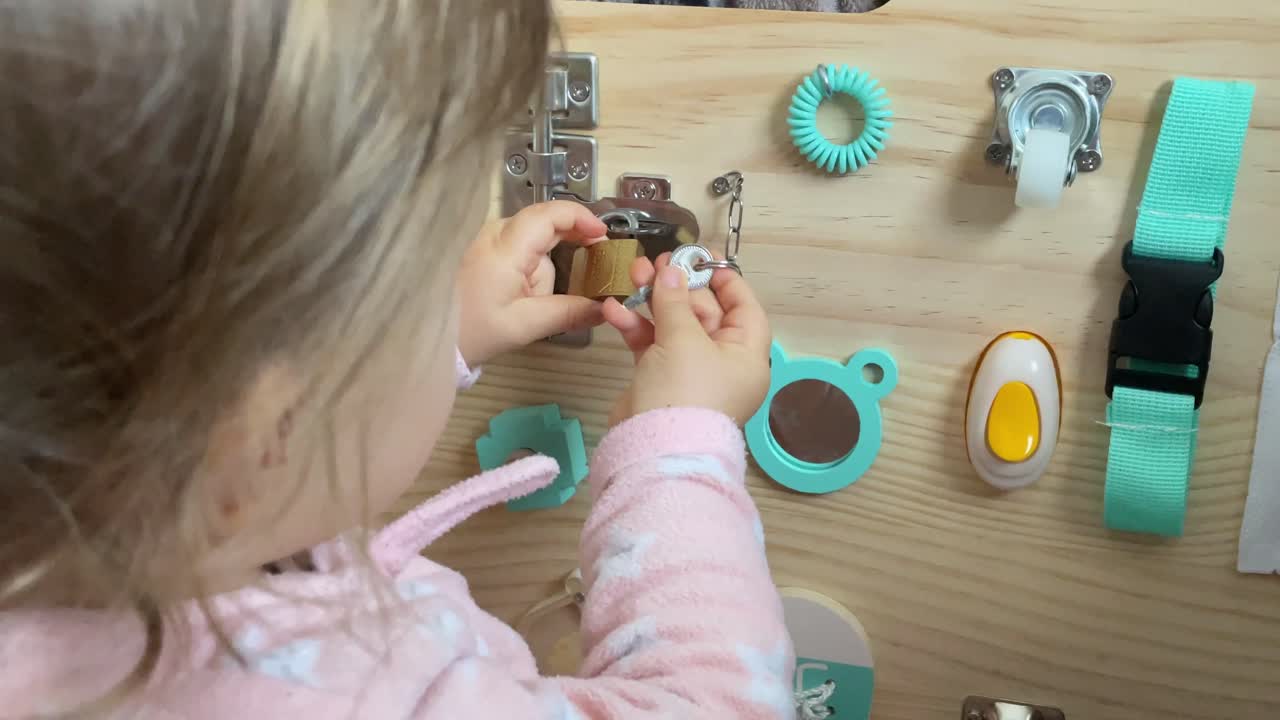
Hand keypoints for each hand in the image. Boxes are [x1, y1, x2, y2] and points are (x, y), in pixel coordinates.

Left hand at [458, 201, 607, 365]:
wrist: (432, 337)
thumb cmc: (475, 330)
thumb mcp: (525, 326)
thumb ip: (568, 313)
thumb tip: (604, 309)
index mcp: (505, 248)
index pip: (549, 214)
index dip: (580, 218)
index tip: (603, 235)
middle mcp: (495, 234)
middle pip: (546, 222)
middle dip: (570, 241)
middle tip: (595, 262)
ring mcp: (488, 239)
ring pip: (535, 238)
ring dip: (548, 260)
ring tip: (538, 298)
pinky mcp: (486, 249)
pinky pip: (522, 247)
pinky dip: (535, 262)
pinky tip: (529, 292)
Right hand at [601, 252, 771, 426]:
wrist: (653, 448)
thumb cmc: (684, 392)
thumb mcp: (684, 339)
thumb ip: (675, 300)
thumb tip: (671, 271)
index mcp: (746, 355)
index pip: (744, 309)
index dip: (726, 281)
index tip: (703, 258)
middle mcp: (723, 363)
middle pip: (705, 313)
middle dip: (678, 286)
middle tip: (655, 262)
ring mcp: (691, 373)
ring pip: (674, 327)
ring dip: (653, 302)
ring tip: (632, 274)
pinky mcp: (661, 380)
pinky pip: (652, 345)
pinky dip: (636, 327)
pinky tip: (614, 309)